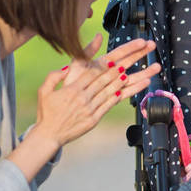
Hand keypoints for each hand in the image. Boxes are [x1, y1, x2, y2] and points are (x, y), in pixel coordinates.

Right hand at [37, 37, 160, 145]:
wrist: (48, 135)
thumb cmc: (47, 112)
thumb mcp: (45, 90)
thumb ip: (55, 75)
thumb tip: (66, 66)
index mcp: (72, 88)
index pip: (94, 71)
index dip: (109, 62)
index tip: (122, 55)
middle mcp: (83, 97)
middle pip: (108, 77)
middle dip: (126, 64)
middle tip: (140, 56)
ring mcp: (90, 108)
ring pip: (112, 90)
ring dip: (131, 80)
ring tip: (145, 73)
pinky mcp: (94, 119)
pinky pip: (111, 105)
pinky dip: (122, 96)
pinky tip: (133, 89)